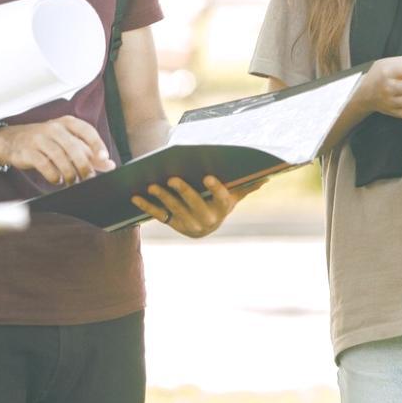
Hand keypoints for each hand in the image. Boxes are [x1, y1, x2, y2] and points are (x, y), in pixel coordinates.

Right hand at [0, 116, 114, 185]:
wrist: (12, 140)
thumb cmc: (45, 141)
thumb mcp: (67, 142)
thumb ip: (88, 152)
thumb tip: (109, 164)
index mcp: (67, 123)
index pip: (87, 131)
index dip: (97, 144)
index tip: (105, 158)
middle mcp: (54, 128)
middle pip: (74, 147)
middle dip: (84, 166)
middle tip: (88, 178)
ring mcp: (40, 138)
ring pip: (60, 157)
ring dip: (69, 173)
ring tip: (73, 181)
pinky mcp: (28, 151)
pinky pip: (44, 164)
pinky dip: (53, 175)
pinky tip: (57, 180)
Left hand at [130, 175, 266, 238]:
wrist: (205, 226)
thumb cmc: (219, 203)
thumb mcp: (233, 195)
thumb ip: (246, 186)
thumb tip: (267, 176)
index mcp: (222, 208)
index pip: (221, 198)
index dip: (215, 188)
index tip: (208, 176)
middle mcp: (206, 219)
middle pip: (194, 204)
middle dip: (183, 191)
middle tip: (173, 178)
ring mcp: (187, 223)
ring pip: (174, 210)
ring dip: (162, 198)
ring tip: (152, 185)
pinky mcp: (172, 224)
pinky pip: (158, 215)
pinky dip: (146, 206)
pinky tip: (135, 197)